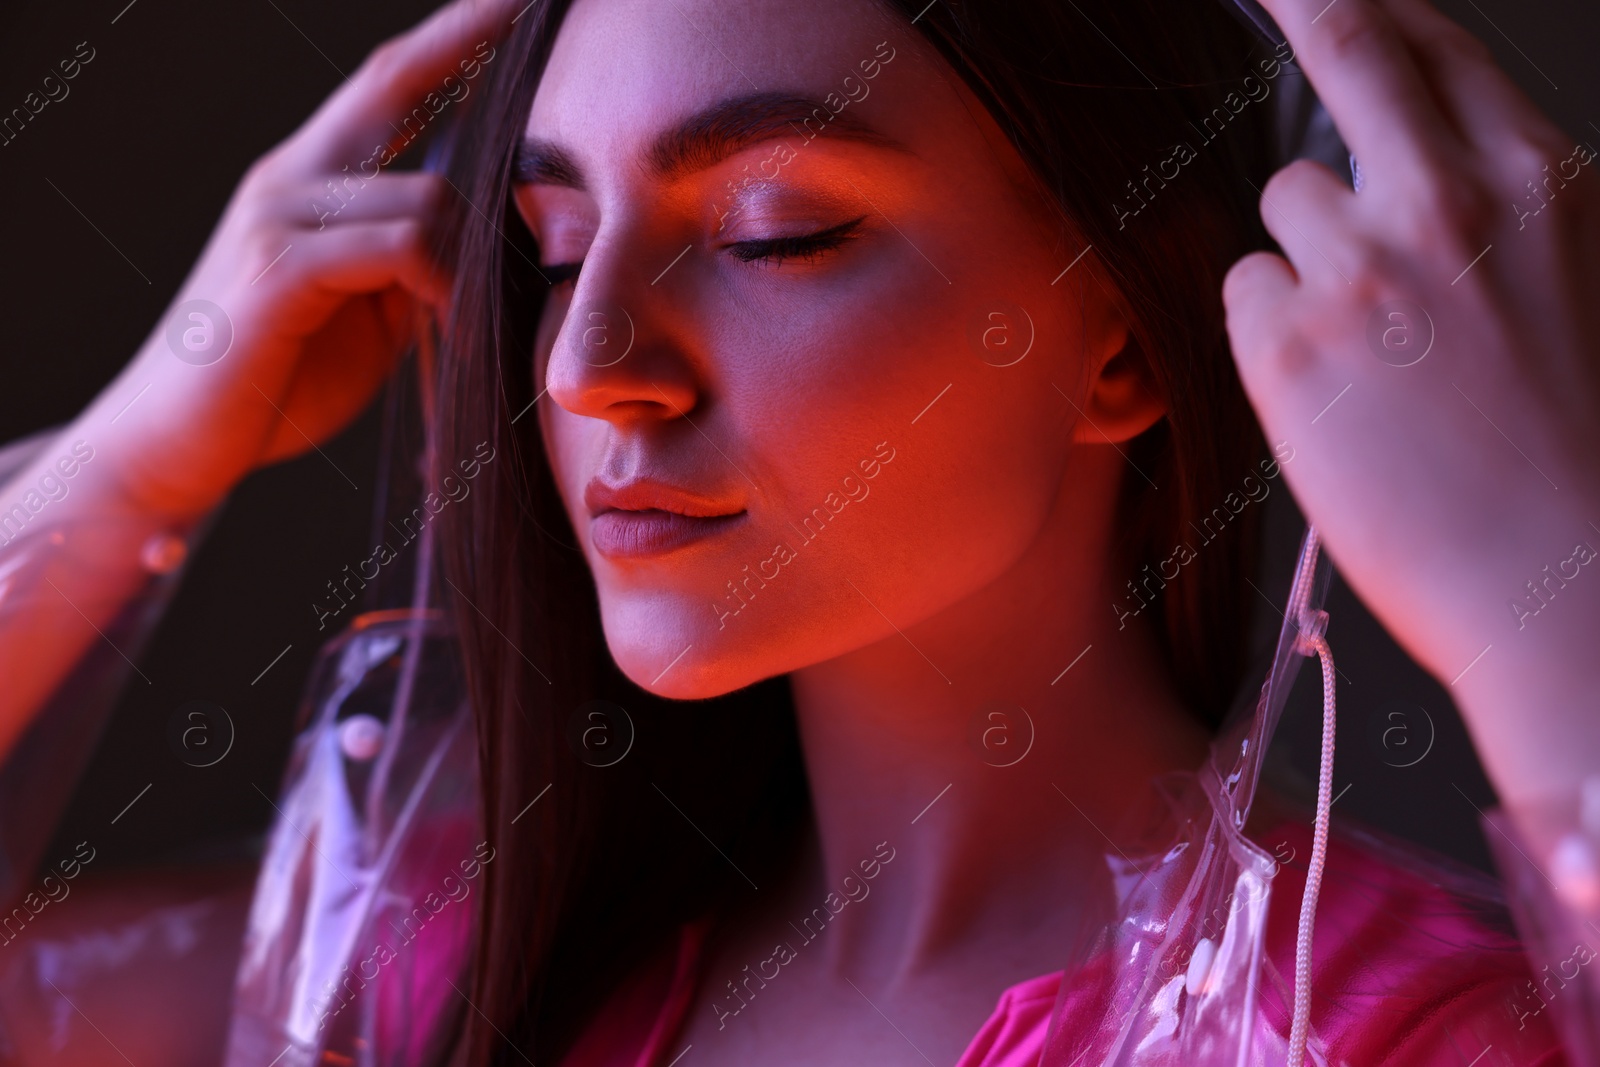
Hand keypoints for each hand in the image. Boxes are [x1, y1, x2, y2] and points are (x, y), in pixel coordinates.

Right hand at [92, 0, 519, 518]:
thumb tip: (489, 250)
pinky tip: (454, 325)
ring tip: (484, 318)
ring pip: (423, 195)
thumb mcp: (368, 313)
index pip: (389, 83)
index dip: (452, 36)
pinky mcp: (279, 272)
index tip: (515, 1)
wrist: (181, 443)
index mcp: (312, 179)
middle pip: (392, 85)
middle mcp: (290, 178)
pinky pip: (395, 249)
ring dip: (474, 257)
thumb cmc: (278, 378)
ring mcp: (278, 219)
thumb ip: (418, 266)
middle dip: (467, 43)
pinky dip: (443, 283)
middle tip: (534, 7)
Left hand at [1221, 0, 1599, 803]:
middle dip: (1303, 3)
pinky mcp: (1290, 344)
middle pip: (1346, 50)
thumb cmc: (1568, 448)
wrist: (1561, 581)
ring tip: (1366, 350)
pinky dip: (1272, 334)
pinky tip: (1332, 395)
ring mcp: (1362, 268)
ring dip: (1304, 258)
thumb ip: (1487, 203)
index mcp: (1535, 181)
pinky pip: (1247, 295)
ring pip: (1283, 208)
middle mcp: (1447, 202)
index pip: (1429, 46)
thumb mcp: (1569, 281)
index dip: (1362, 5)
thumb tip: (1399, 148)